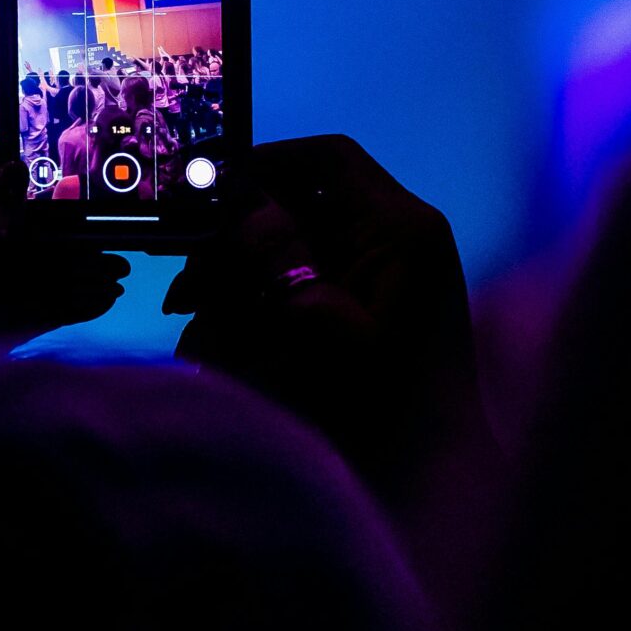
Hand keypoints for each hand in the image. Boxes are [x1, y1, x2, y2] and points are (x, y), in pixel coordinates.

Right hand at [165, 135, 497, 546]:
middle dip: (238, 241)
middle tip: (186, 283)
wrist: (444, 472)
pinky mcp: (375, 306)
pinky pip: (308, 284)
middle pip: (301, 206)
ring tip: (193, 312)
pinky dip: (265, 305)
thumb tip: (244, 200)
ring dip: (242, 277)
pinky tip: (223, 336)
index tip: (210, 189)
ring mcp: (387, 274)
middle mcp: (397, 241)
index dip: (266, 162)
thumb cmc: (393, 408)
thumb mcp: (323, 327)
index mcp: (400, 230)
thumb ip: (281, 257)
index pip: (328, 158)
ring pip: (295, 249)